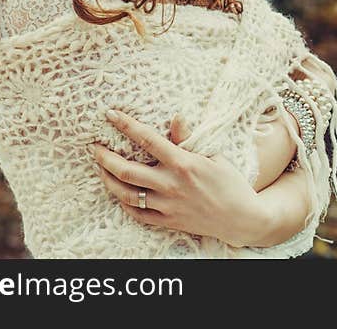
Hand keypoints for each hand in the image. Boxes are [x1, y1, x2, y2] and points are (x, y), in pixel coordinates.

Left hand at [90, 109, 266, 247]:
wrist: (241, 218)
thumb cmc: (230, 183)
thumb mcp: (214, 155)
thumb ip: (189, 139)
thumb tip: (176, 118)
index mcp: (184, 163)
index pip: (148, 140)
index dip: (127, 126)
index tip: (111, 114)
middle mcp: (171, 185)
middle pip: (127, 171)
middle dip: (106, 157)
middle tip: (94, 147)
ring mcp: (168, 205)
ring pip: (127, 194)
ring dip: (109, 180)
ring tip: (100, 169)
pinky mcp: (168, 221)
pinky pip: (138, 214)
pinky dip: (125, 202)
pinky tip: (119, 192)